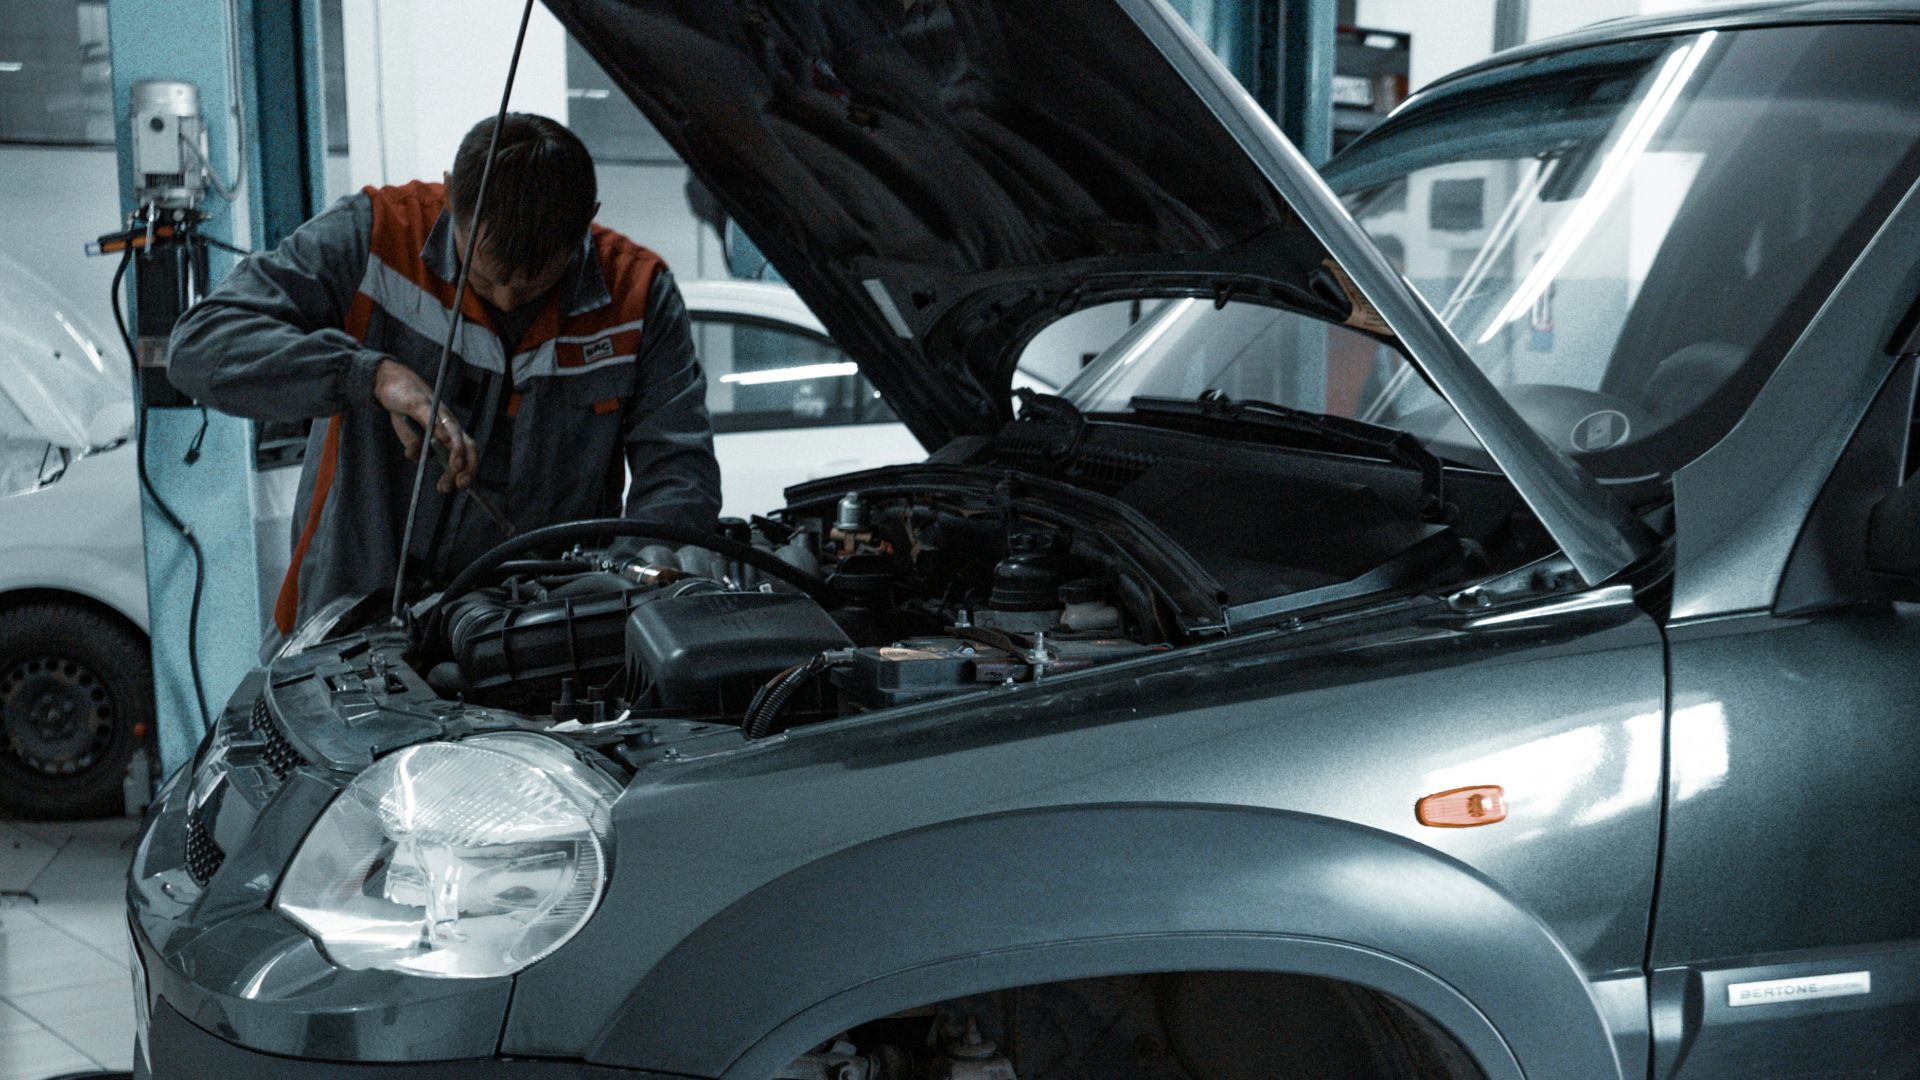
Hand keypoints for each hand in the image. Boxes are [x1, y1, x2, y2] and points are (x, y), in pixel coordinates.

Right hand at [372, 358, 476, 492]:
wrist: (391, 382)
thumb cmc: (405, 410)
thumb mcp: (410, 436)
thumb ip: (416, 449)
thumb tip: (418, 458)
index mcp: (448, 432)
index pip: (466, 452)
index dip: (468, 470)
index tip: (460, 486)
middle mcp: (448, 422)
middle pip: (466, 444)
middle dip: (467, 465)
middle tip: (460, 483)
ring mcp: (436, 412)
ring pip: (454, 431)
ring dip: (457, 450)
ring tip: (456, 467)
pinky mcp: (420, 403)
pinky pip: (431, 415)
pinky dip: (438, 427)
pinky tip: (442, 438)